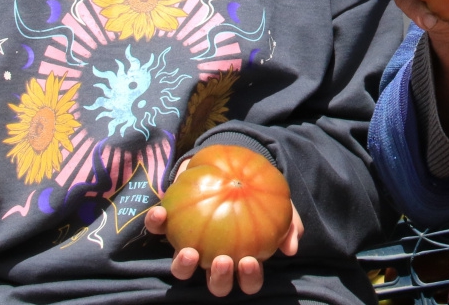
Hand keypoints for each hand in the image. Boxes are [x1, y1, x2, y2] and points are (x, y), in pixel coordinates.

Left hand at [145, 160, 303, 295]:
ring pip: (183, 269)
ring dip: (184, 266)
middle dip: (218, 279)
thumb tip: (291, 248)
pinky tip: (161, 213)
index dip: (248, 279)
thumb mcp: (280, 204)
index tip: (249, 260)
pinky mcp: (169, 225)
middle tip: (222, 261)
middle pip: (216, 284)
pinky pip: (158, 230)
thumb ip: (289, 225)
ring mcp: (190, 245)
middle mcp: (214, 258)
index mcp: (241, 258)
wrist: (231, 165)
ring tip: (190, 252)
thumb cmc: (257, 191)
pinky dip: (157, 223)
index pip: (248, 280)